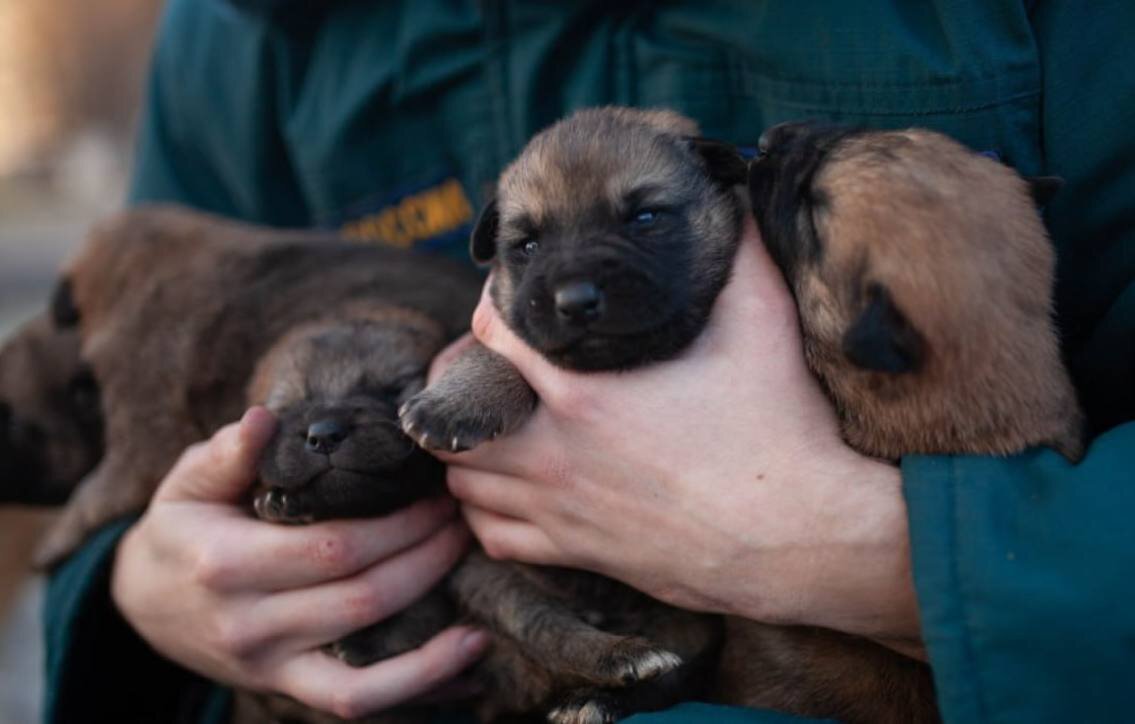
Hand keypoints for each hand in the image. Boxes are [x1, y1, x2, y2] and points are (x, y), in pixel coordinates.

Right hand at [111, 407, 488, 719]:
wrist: (142, 603)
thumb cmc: (181, 528)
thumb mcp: (187, 482)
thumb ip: (228, 454)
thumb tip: (262, 420)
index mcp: (227, 563)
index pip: (333, 547)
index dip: (398, 523)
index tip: (437, 490)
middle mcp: (249, 624)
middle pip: (363, 597)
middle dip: (427, 555)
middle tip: (462, 516)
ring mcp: (268, 665)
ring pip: (369, 660)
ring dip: (435, 616)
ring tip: (470, 569)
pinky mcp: (285, 687)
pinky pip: (357, 701)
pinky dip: (419, 683)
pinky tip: (467, 653)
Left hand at [436, 217, 920, 644]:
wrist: (799, 536)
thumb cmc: (780, 428)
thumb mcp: (762, 321)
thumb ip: (739, 249)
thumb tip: (733, 189)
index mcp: (584, 391)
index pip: (490, 335)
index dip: (494, 313)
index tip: (516, 311)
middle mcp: (557, 453)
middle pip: (458, 416)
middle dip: (466, 389)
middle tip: (493, 376)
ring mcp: (561, 509)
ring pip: (466, 480)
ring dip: (471, 451)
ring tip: (498, 431)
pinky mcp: (577, 553)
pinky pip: (495, 538)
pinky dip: (488, 514)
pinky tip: (512, 494)